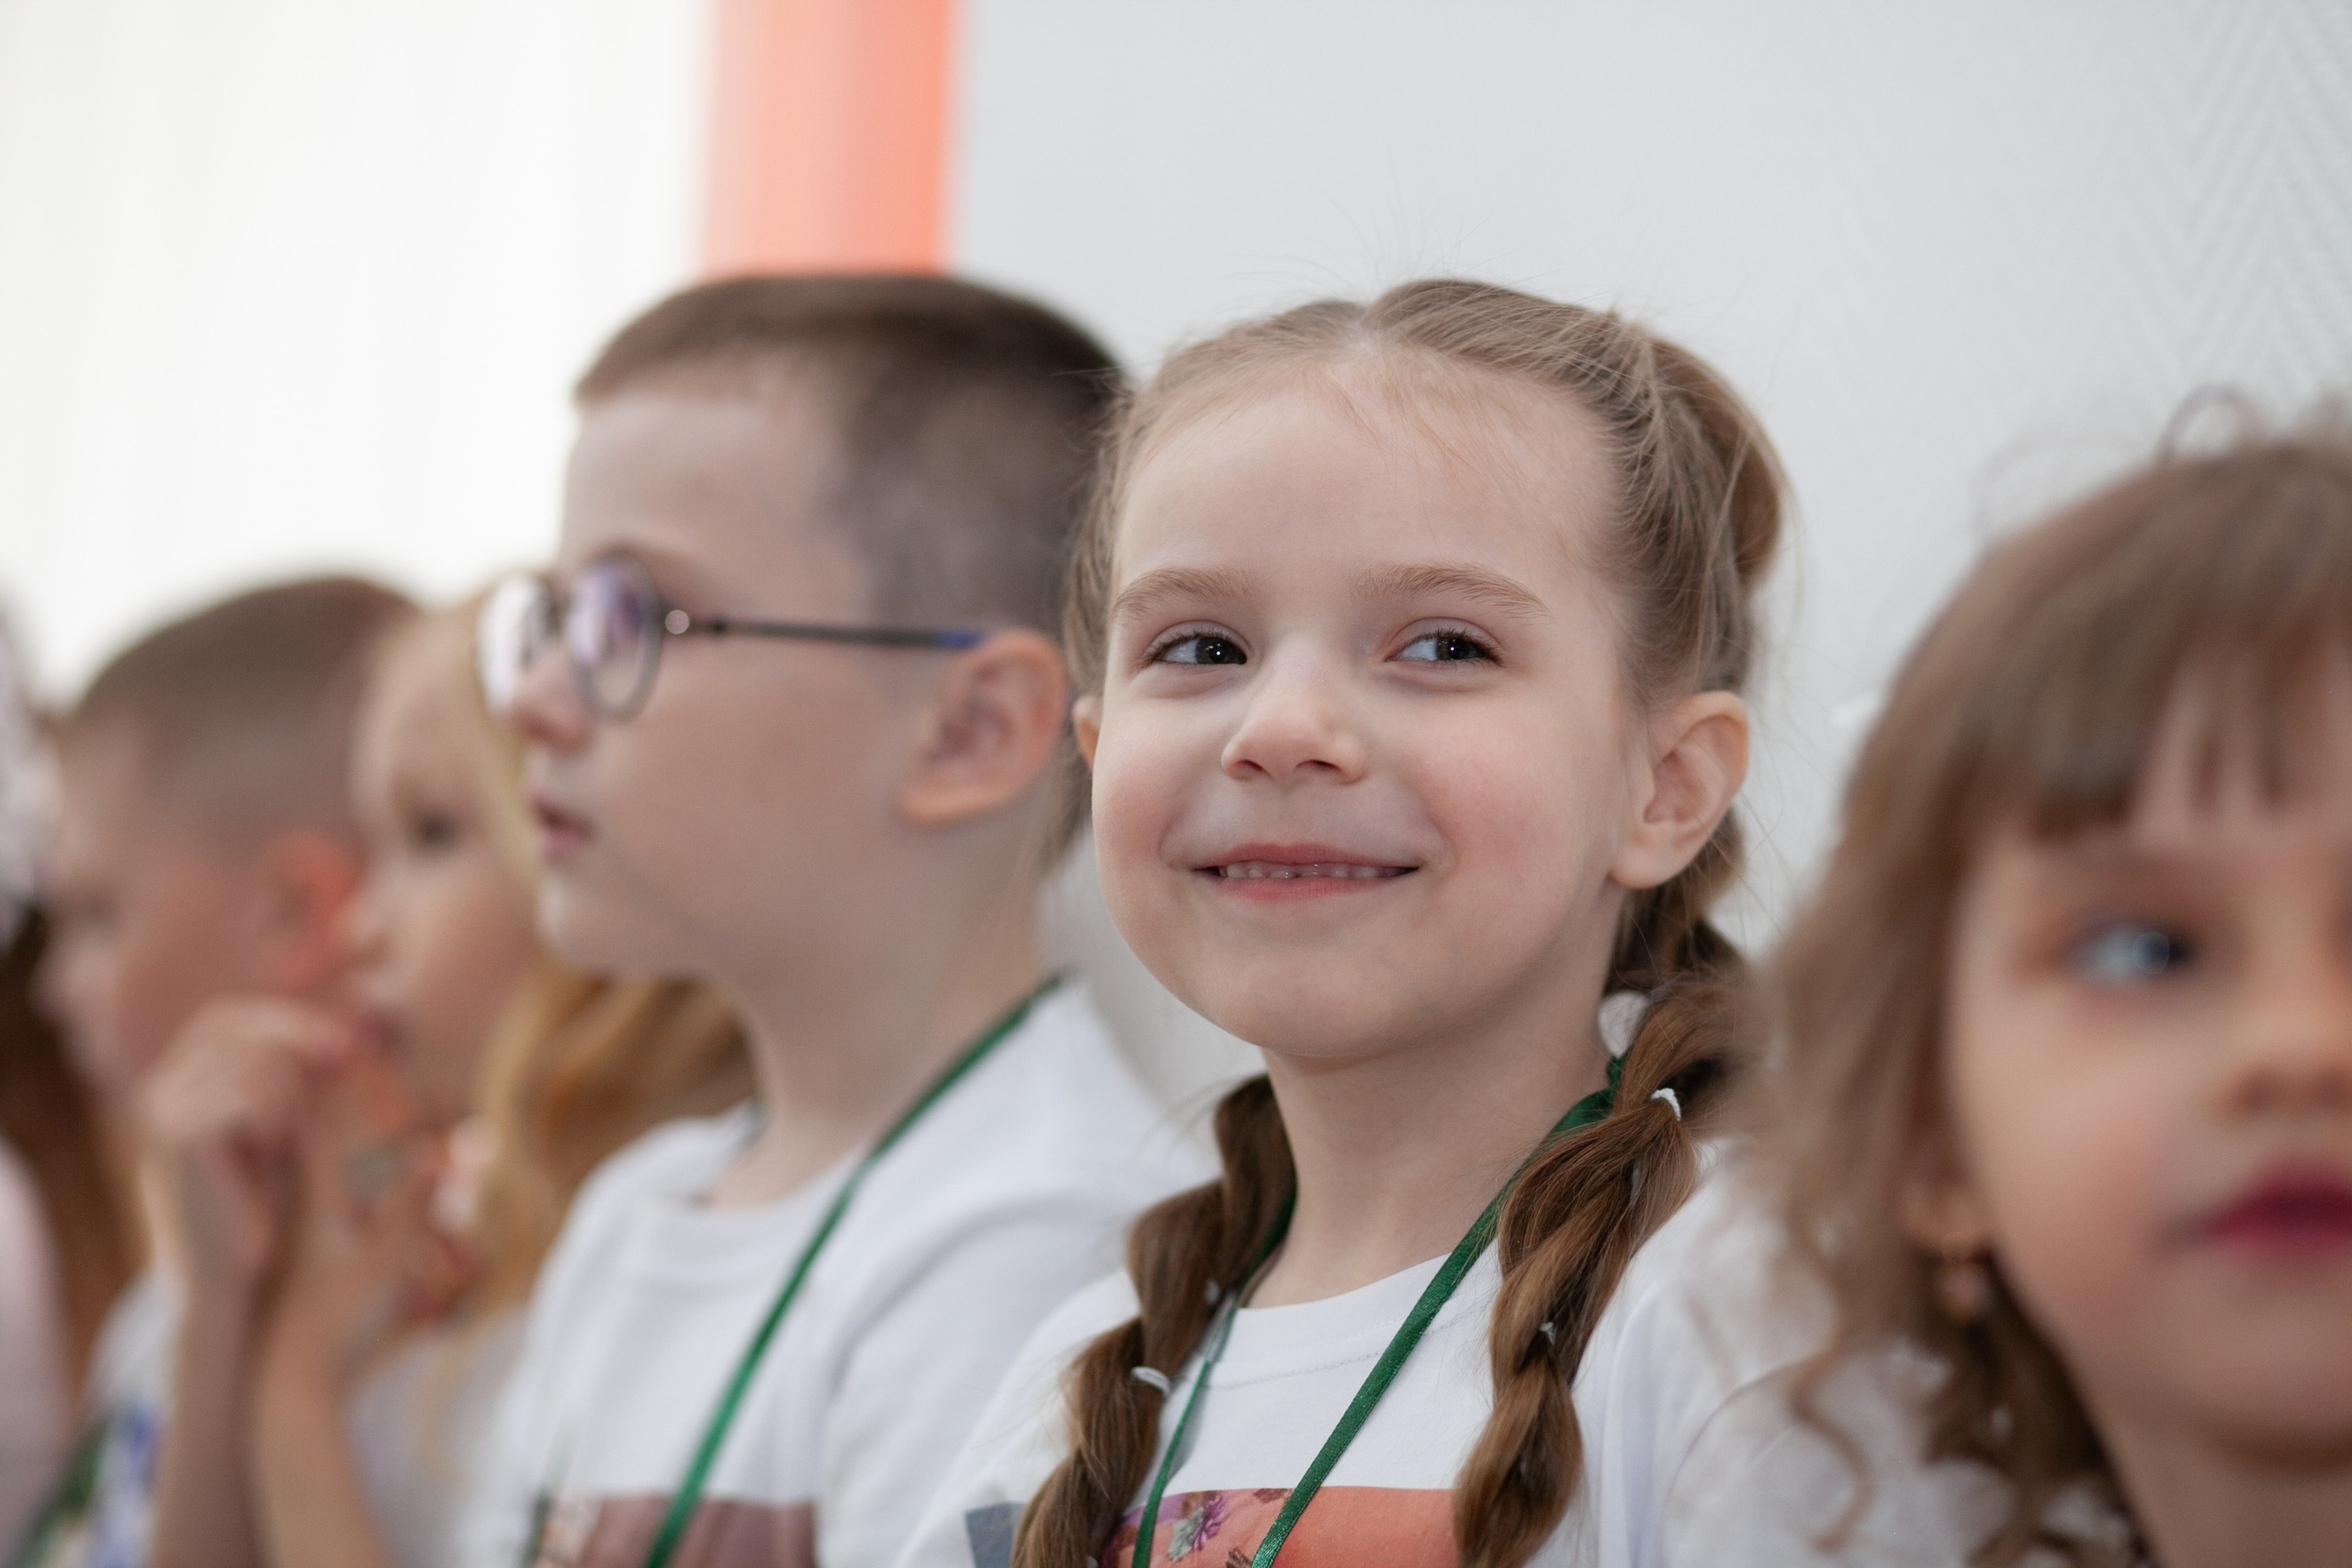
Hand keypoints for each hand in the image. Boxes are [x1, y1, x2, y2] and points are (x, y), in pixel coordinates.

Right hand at [138, 998, 353, 1304]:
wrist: (234, 1281)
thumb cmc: (270, 1206)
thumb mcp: (286, 1129)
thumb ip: (298, 1078)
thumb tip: (349, 1026)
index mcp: (176, 1082)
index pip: (228, 1018)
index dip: (285, 1020)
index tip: (343, 1040)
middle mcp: (158, 1090)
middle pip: (236, 1027)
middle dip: (298, 1039)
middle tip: (345, 1056)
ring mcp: (161, 1112)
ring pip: (255, 1062)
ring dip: (292, 1094)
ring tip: (283, 1141)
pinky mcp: (177, 1140)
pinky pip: (249, 1098)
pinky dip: (276, 1120)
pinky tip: (268, 1153)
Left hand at [258, 1056, 468, 1401]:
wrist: (285, 1388)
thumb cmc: (339, 1324)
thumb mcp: (385, 1263)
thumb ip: (409, 1205)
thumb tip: (431, 1149)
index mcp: (317, 1200)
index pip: (316, 1118)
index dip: (328, 1072)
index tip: (341, 1028)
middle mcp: (301, 1209)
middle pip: (304, 1131)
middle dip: (320, 1086)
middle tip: (338, 1037)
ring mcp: (299, 1235)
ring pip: (304, 1165)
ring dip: (319, 1125)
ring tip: (328, 1087)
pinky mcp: (302, 1261)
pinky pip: (308, 1197)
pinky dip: (321, 1169)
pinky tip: (332, 1167)